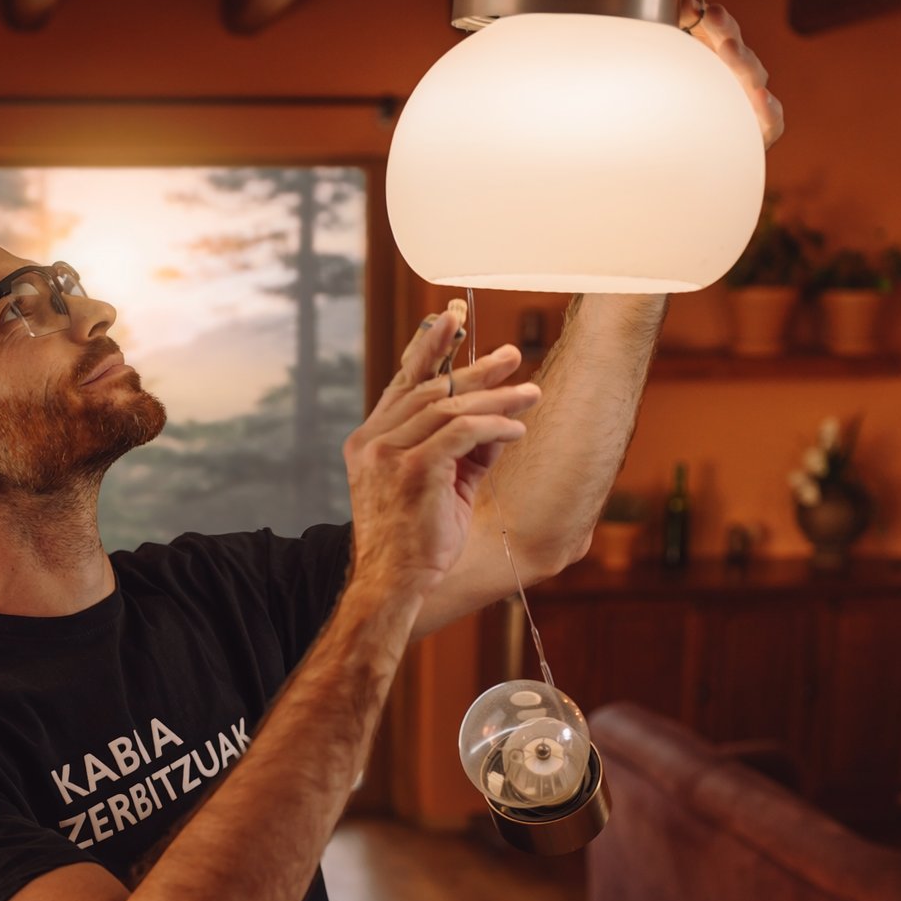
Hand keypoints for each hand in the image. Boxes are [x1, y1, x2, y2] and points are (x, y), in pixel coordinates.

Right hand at [343, 305, 534, 597]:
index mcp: (370, 439)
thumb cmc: (417, 538)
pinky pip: (460, 434)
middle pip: (430, 387)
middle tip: (513, 354)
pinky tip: (518, 430)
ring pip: (448, 406)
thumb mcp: (442, 483)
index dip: (429, 347)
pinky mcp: (412, 472)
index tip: (453, 318)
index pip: (403, 381)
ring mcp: (388, 455)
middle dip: (475, 368)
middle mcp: (373, 441)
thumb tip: (501, 416)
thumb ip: (464, 447)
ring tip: (530, 394)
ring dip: (496, 397)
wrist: (395, 582)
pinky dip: (494, 427)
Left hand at [683, 0, 783, 149]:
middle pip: (738, 49)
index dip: (711, 17)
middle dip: (724, 30)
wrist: (698, 159)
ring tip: (729, 48)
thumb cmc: (691, 109)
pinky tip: (760, 97)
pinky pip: (771, 118)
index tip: (693, 5)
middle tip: (712, 16)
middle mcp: (742, 76)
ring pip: (753, 77)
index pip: (722, 31)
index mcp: (724, 59)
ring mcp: (754, 100)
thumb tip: (683, 1)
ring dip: (741, 62)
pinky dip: (767, 108)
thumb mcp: (682, 72)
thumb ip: (682, 37)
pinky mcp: (764, 128)